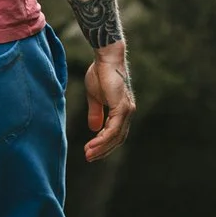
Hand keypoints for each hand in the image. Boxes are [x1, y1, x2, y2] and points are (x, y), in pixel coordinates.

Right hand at [82, 40, 134, 162]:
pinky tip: (93, 144)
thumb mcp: (94, 97)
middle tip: (89, 158)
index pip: (115, 134)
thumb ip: (96, 113)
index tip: (91, 152)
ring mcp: (127, 110)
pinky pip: (113, 129)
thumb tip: (94, 129)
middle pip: (117, 139)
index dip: (104, 144)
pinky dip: (103, 139)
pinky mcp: (122, 107)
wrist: (105, 58)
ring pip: (116, 137)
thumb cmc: (100, 73)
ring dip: (101, 147)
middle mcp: (127, 112)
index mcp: (122, 111)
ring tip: (88, 154)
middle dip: (103, 150)